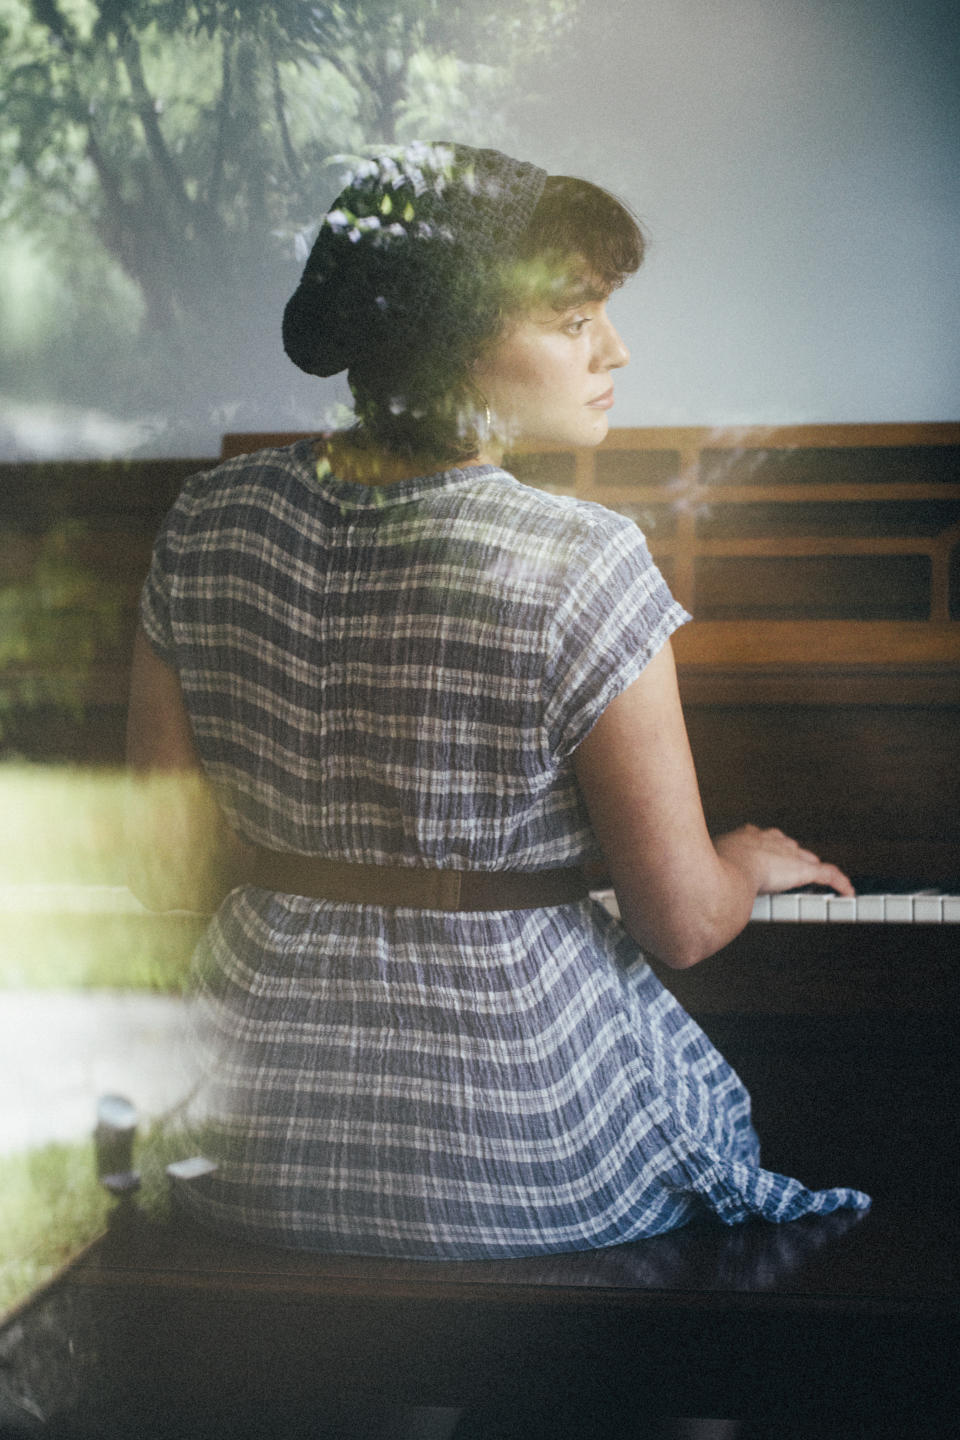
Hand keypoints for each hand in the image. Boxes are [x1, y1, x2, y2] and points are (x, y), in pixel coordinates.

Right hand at [714, 825, 854, 898]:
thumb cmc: (709, 868)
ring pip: (809, 861)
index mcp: (745, 837)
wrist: (724, 868)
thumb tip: (687, 894)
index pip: (764, 841)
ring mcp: (787, 854)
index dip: (768, 851)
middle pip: (789, 848)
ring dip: (816, 872)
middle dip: (794, 858)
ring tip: (823, 881)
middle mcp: (769, 841)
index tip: (767, 859)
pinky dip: (839, 883)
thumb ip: (703, 876)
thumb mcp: (703, 868)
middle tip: (798, 871)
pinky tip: (848, 892)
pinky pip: (828, 875)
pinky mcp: (802, 870)